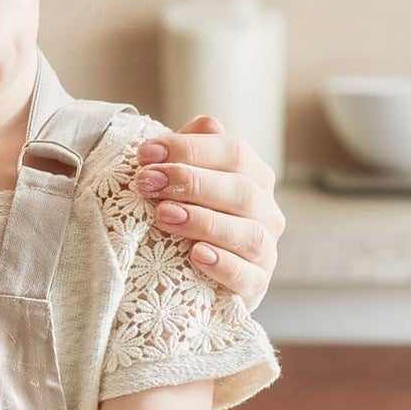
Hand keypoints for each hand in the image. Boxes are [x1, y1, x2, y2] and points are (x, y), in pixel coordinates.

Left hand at [136, 115, 284, 307]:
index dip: (190, 149)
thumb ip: (193, 151)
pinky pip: (248, 276)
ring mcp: (264, 251)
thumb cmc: (183, 214)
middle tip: (147, 182)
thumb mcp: (183, 179)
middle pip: (241, 190)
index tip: (145, 153)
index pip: (234, 152)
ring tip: (163, 215)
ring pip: (248, 233)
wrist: (187, 275)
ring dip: (204, 221)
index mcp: (253, 176)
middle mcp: (266, 212)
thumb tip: (204, 123)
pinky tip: (196, 255)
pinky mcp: (255, 286)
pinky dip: (224, 265)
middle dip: (191, 182)